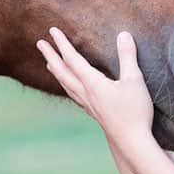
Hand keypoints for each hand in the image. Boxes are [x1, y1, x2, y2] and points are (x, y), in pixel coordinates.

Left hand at [36, 27, 155, 151]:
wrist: (132, 142)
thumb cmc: (134, 112)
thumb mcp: (134, 80)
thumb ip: (128, 56)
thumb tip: (123, 34)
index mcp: (92, 83)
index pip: (72, 59)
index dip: (62, 43)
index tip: (52, 31)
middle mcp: (85, 93)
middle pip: (62, 72)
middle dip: (51, 56)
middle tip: (40, 44)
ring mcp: (88, 104)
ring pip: (66, 85)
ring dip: (56, 71)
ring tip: (49, 64)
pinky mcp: (94, 113)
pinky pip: (74, 95)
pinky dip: (67, 86)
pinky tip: (71, 88)